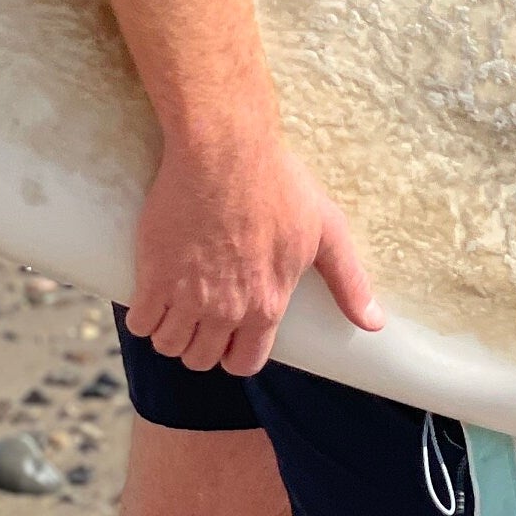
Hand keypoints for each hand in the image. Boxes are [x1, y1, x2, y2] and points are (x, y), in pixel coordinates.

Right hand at [126, 128, 383, 376]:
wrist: (224, 151)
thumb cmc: (278, 184)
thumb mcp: (326, 231)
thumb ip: (349, 283)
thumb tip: (375, 324)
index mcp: (267, 305)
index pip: (245, 364)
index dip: (236, 354)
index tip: (229, 335)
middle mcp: (226, 310)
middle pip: (201, 359)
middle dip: (200, 344)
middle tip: (199, 317)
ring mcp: (187, 296)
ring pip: (169, 346)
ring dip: (170, 334)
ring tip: (174, 307)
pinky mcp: (153, 275)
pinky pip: (140, 323)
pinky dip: (143, 317)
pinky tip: (151, 297)